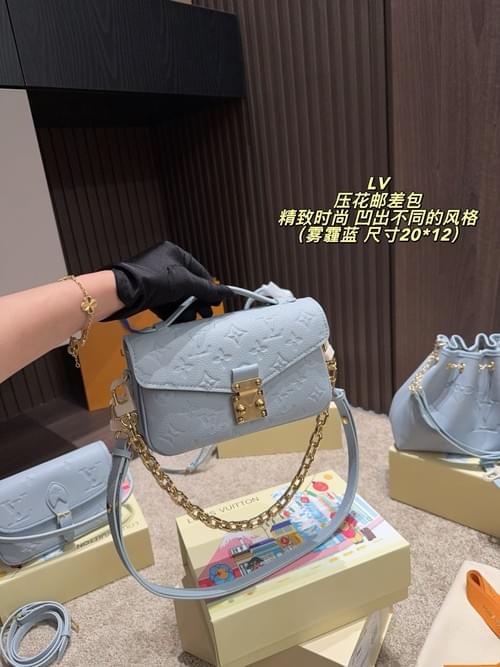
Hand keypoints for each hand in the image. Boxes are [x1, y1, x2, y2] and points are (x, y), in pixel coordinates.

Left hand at [106, 242, 232, 321]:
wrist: (120, 292)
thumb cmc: (151, 279)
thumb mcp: (184, 282)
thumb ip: (206, 289)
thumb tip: (227, 292)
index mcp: (174, 252)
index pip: (199, 271)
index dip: (209, 288)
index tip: (216, 302)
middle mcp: (164, 263)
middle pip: (188, 284)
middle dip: (197, 301)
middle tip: (206, 314)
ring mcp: (154, 278)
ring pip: (176, 295)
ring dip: (186, 308)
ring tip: (193, 320)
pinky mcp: (146, 292)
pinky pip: (165, 302)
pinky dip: (173, 311)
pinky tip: (180, 321)